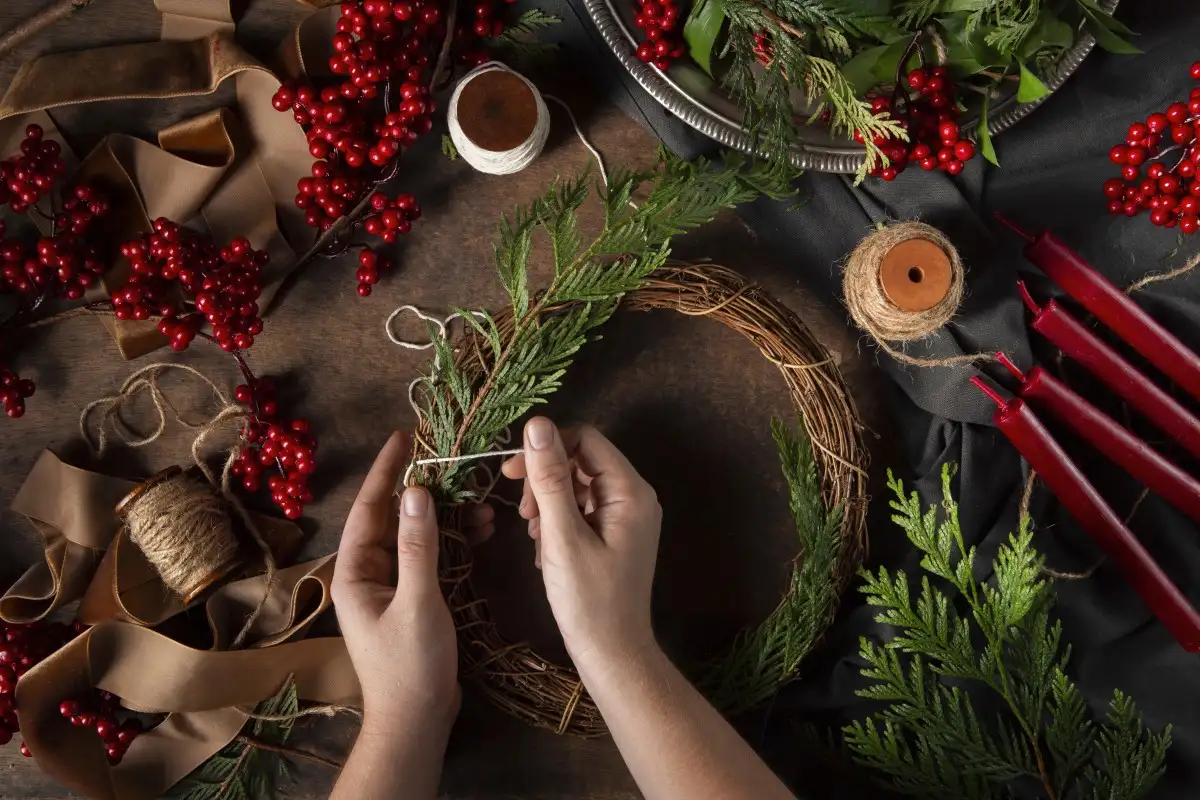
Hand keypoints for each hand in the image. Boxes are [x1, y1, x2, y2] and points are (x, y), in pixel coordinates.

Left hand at [332, 431, 493, 736]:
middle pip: (391, 517)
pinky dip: (452, 540)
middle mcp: (368, 574)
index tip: (402, 437)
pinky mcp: (412, 598)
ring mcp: (389, 586)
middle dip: (422, 488)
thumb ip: (418, 547)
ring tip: (478, 500)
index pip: (369, 509)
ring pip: (414, 535)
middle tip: (449, 459)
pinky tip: (479, 530)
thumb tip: (417, 493)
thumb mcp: (418, 602)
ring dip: (444, 516)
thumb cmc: (411, 665)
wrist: (416, 719)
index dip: (386, 471)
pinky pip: (429, 555)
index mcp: (356, 572)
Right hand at [501, 418, 661, 670]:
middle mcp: (634, 497)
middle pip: (581, 461)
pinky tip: (544, 547)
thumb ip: (549, 479)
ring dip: (549, 502)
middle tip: (522, 513)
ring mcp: (626, 517)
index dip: (546, 448)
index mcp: (630, 492)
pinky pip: (581, 509)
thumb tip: (537, 425)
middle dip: (546, 479)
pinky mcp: (615, 534)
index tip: (511, 474)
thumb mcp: (562, 537)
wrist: (613, 654)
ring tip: (534, 536)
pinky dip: (558, 521)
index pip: (586, 440)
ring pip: (578, 485)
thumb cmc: (589, 601)